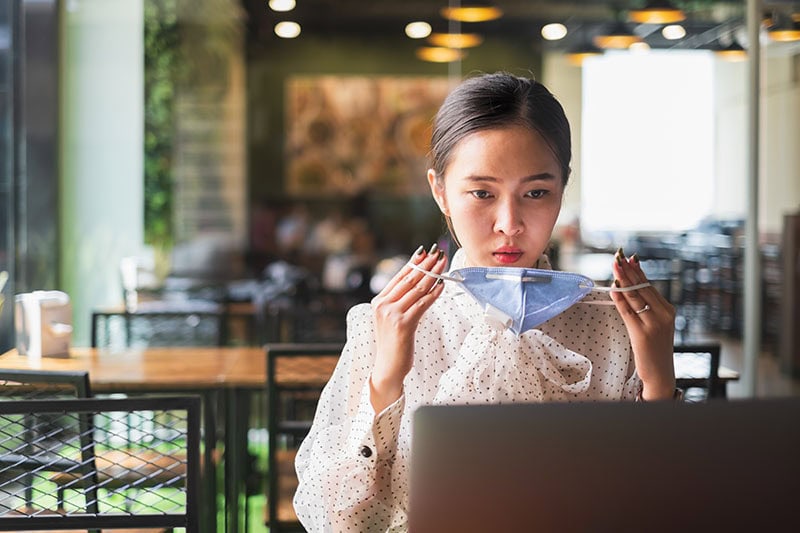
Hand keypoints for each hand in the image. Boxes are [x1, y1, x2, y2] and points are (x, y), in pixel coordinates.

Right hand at [369, 244, 446, 411]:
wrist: (388, 368)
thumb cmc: (394, 343)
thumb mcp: (392, 318)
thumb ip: (400, 301)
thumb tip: (419, 281)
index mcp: (378, 301)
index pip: (399, 276)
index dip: (414, 262)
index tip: (425, 252)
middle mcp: (383, 305)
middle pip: (409, 279)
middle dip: (426, 265)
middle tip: (437, 253)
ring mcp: (392, 314)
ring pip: (417, 289)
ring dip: (432, 275)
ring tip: (442, 265)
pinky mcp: (403, 324)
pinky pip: (422, 304)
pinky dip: (433, 294)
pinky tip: (441, 286)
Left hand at [610, 249, 675, 400]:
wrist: (660, 373)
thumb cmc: (654, 347)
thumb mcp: (655, 324)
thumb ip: (645, 306)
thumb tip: (628, 285)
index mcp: (668, 310)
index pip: (649, 286)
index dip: (637, 271)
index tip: (628, 257)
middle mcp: (664, 314)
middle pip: (642, 287)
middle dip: (629, 271)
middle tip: (618, 256)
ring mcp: (654, 324)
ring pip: (635, 297)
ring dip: (623, 280)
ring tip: (615, 266)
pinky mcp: (642, 334)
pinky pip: (628, 312)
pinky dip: (620, 299)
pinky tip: (613, 289)